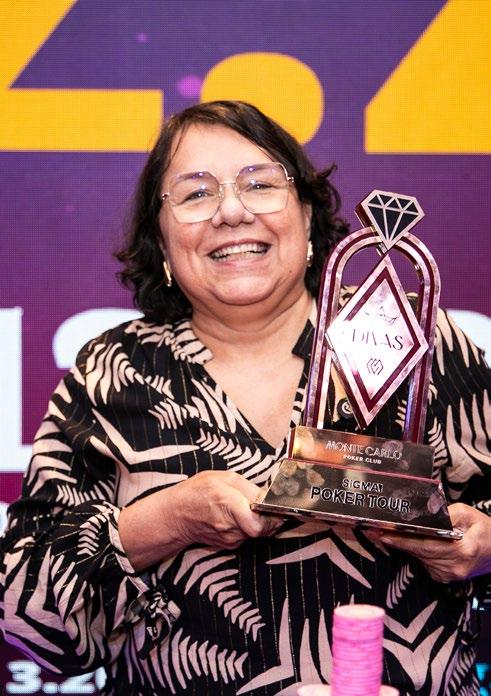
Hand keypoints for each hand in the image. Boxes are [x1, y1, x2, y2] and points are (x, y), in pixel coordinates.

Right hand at [168, 470, 282, 549]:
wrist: (176, 515)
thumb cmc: (197, 492)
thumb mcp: (223, 478)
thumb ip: (249, 487)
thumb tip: (268, 497)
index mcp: (229, 503)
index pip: (261, 523)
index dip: (274, 517)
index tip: (279, 508)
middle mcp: (230, 526)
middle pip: (263, 528)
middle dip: (269, 517)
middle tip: (268, 506)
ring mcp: (229, 539)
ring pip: (256, 532)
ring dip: (258, 521)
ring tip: (247, 507)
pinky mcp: (229, 545)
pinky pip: (247, 535)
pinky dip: (248, 526)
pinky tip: (239, 516)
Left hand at [365, 503, 490, 582]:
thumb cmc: (485, 531)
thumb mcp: (468, 514)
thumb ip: (446, 513)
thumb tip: (425, 513)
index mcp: (462, 550)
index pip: (424, 545)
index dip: (402, 540)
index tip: (383, 534)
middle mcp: (454, 567)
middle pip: (418, 552)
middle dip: (396, 540)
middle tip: (375, 530)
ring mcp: (449, 575)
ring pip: (419, 557)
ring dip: (404, 546)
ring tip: (386, 533)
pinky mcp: (444, 578)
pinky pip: (424, 561)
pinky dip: (416, 551)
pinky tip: (409, 542)